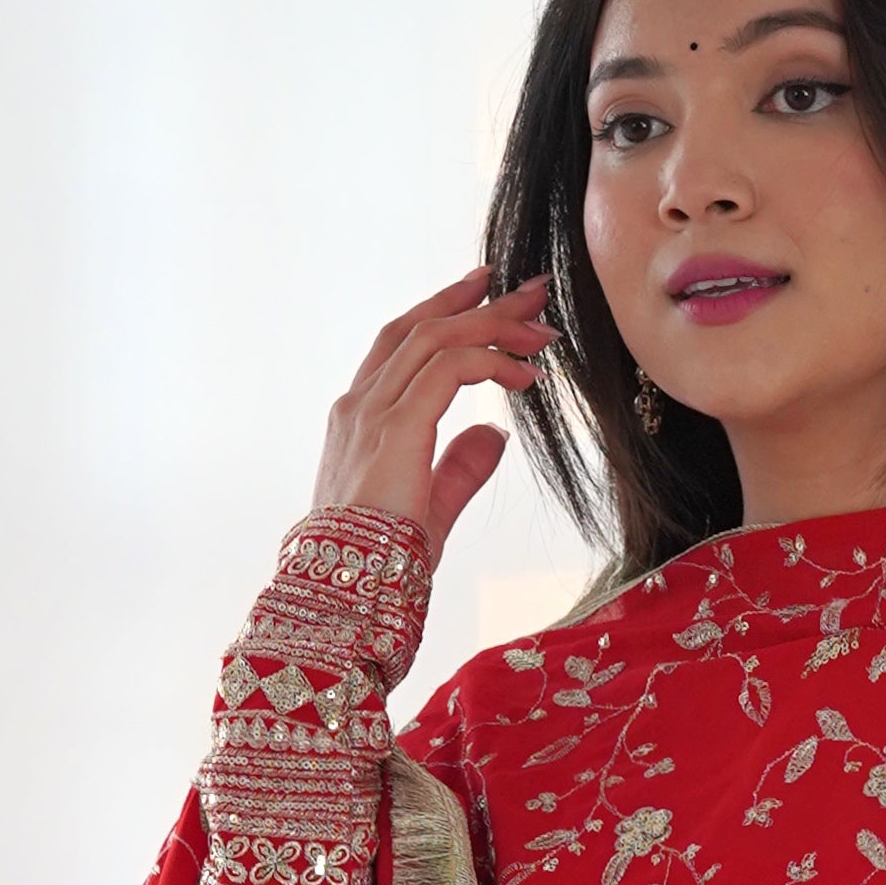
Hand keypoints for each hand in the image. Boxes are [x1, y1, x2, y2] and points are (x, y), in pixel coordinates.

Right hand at [312, 268, 549, 568]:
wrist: (345, 594)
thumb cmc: (378, 566)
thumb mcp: (431, 509)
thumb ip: (459, 468)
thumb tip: (494, 435)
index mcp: (362, 419)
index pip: (404, 345)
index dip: (448, 314)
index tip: (489, 295)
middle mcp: (361, 405)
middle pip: (421, 328)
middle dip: (478, 303)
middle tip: (529, 290)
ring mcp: (372, 412)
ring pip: (436, 339)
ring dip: (493, 325)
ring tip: (539, 327)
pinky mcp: (395, 428)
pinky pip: (449, 370)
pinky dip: (491, 361)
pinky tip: (524, 374)